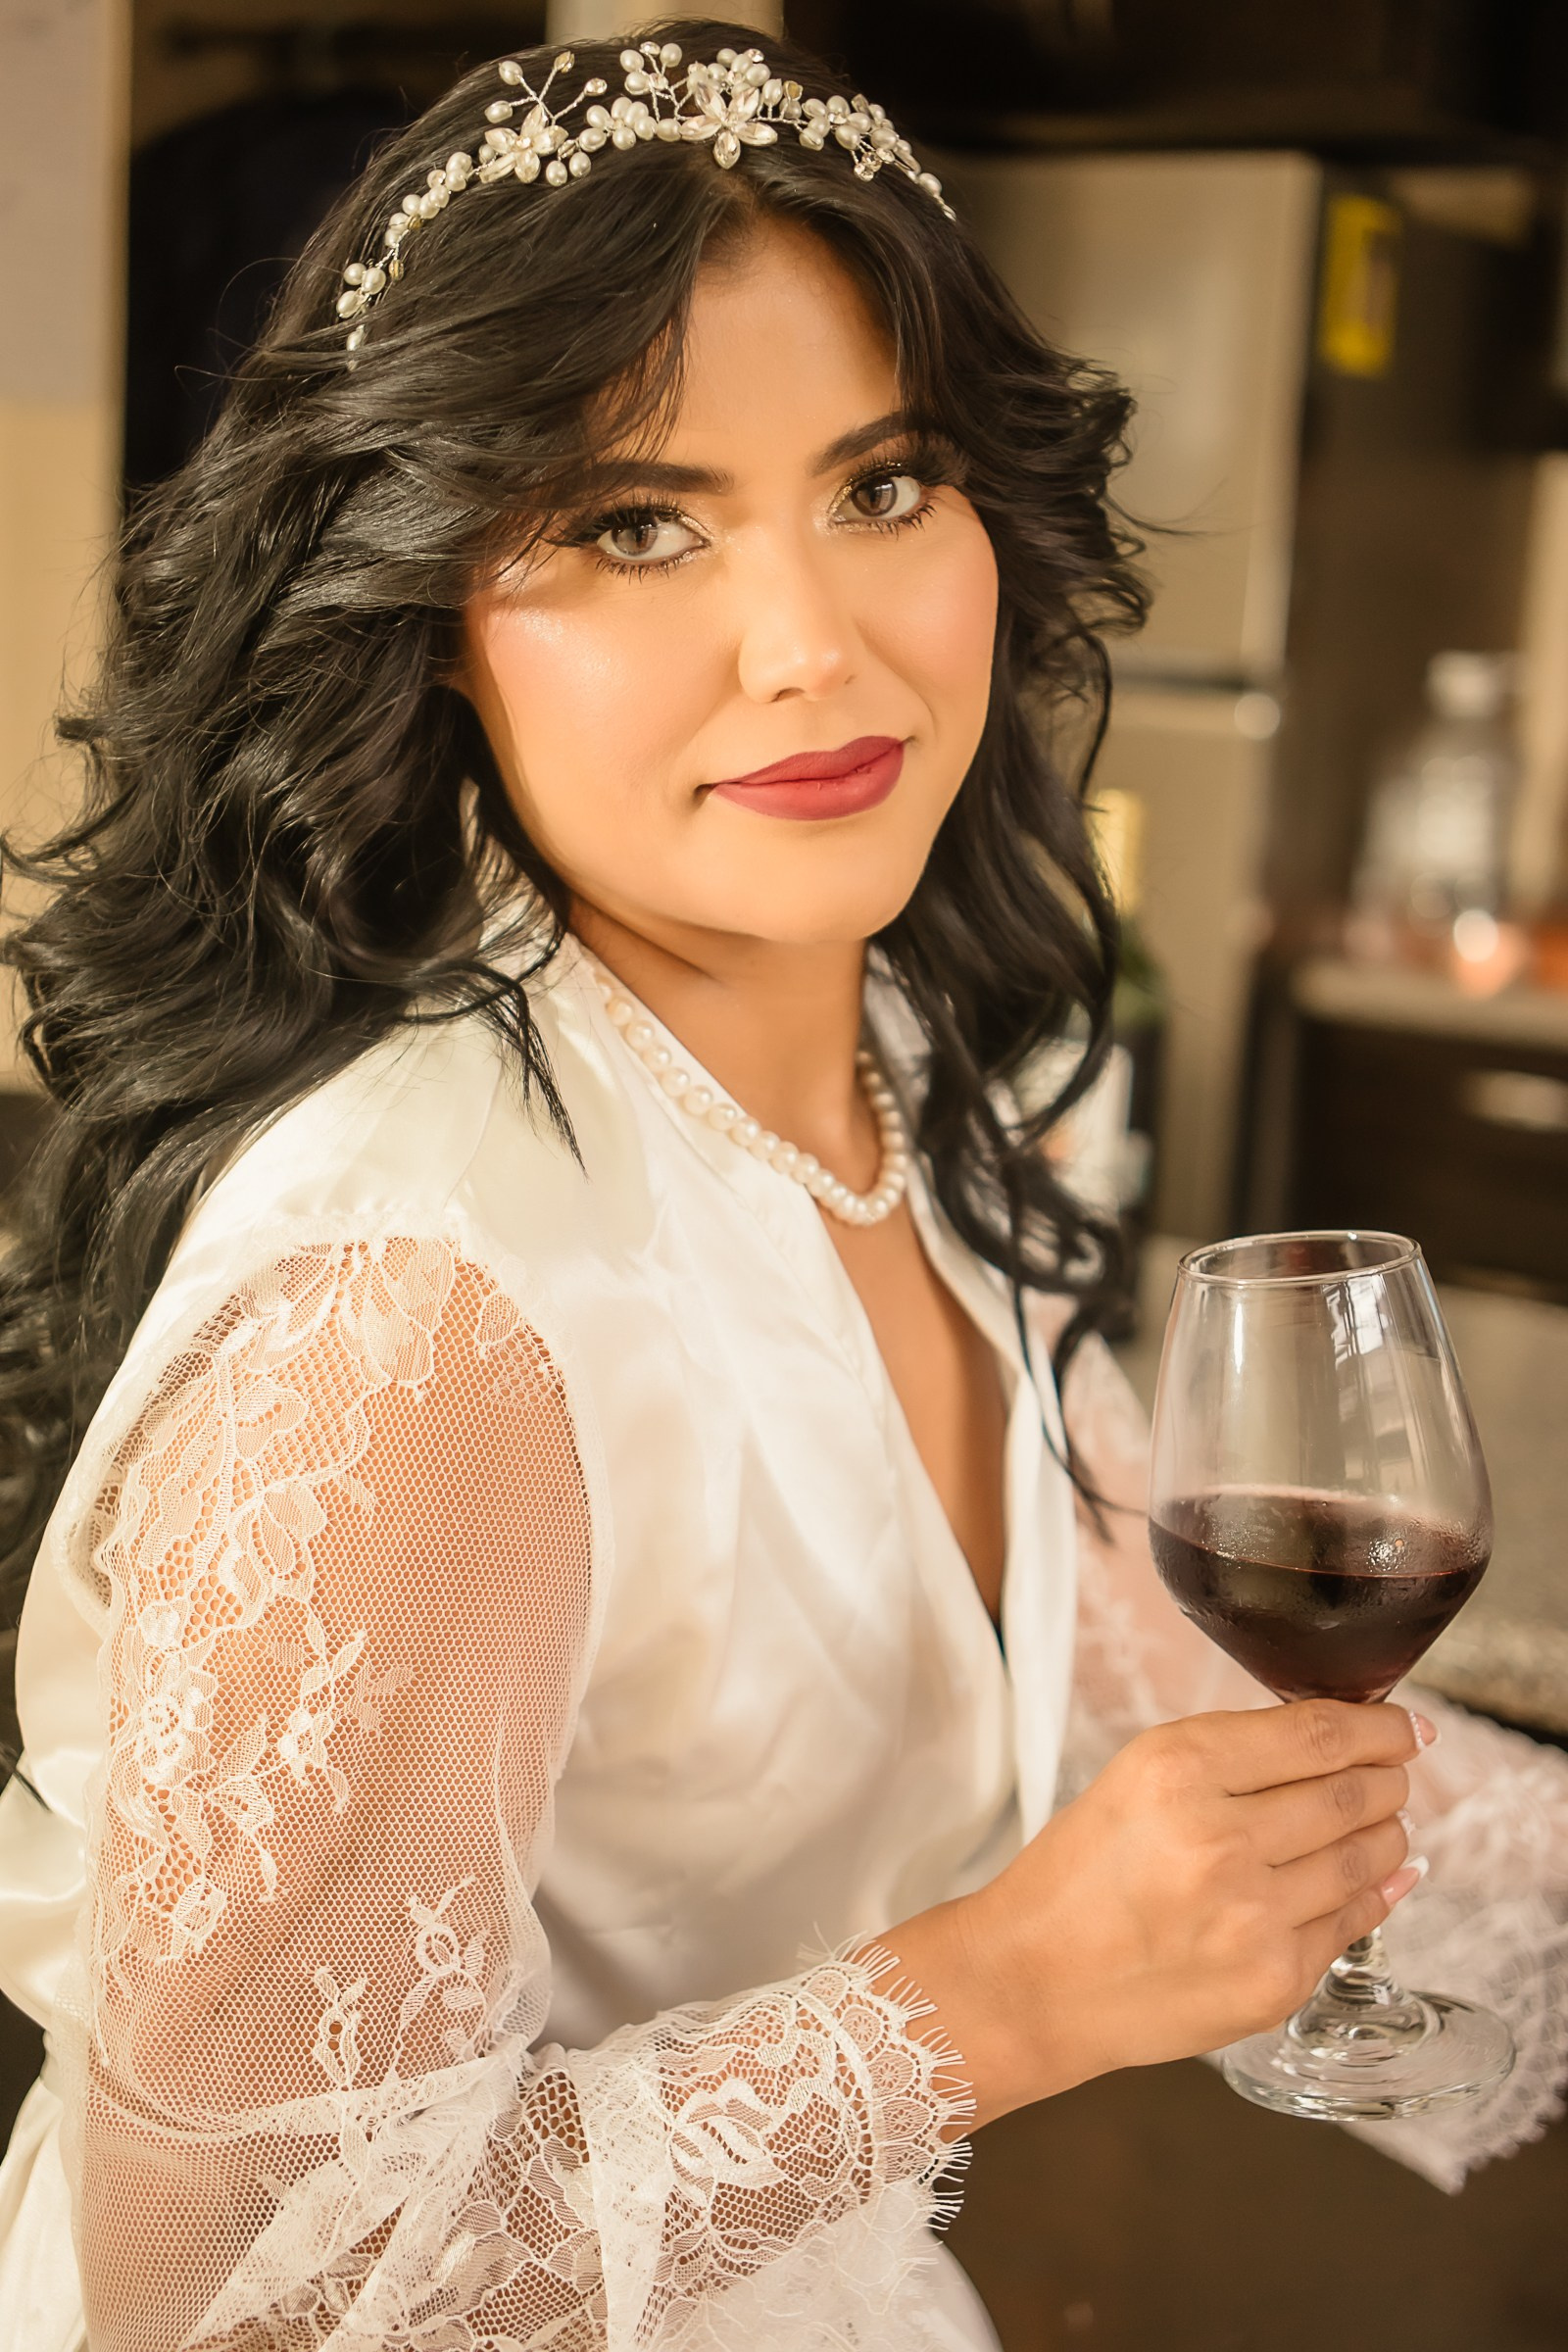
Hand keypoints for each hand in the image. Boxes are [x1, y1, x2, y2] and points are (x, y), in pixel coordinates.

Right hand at [878, 1698, 1426, 2130]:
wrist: (1034, 1981)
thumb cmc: (1080, 1875)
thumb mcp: (1136, 1778)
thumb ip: (1231, 1756)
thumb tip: (1337, 1743)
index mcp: (1178, 1770)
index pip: (1318, 1733)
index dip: (1380, 1726)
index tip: (1405, 1726)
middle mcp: (1219, 1839)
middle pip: (1354, 1793)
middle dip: (1389, 1778)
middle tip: (1395, 1772)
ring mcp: (1252, 1918)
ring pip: (1367, 1858)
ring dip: (1387, 1834)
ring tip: (1383, 1824)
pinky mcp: (1272, 1982)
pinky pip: (1351, 1923)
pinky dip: (1373, 1894)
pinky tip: (1377, 1880)